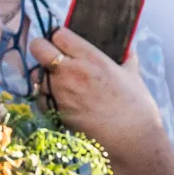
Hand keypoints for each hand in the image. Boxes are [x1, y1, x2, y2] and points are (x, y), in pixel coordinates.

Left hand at [29, 28, 164, 163]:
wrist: (131, 140)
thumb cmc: (137, 107)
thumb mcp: (133, 76)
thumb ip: (127, 58)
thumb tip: (127, 47)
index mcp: (92, 58)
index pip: (59, 34)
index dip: (59, 36)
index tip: (63, 41)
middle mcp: (71, 72)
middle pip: (39, 48)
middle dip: (41, 48)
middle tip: (49, 54)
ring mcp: (60, 92)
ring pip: (36, 73)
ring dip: (43, 74)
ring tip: (57, 80)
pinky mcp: (54, 111)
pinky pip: (40, 96)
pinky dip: (45, 95)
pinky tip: (58, 98)